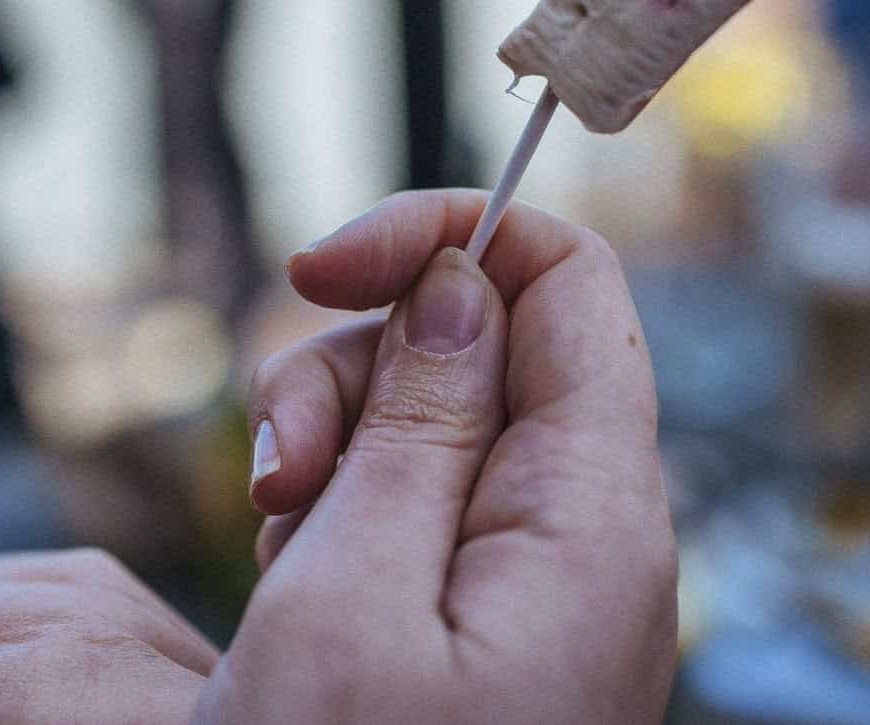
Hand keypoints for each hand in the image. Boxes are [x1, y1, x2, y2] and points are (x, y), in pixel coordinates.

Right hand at [198, 190, 676, 724]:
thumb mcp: (349, 595)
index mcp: (590, 518)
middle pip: (484, 350)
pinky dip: (349, 520)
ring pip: (444, 430)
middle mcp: (595, 543)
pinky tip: (298, 587)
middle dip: (354, 373)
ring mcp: (554, 592)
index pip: (569, 278)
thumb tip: (462, 286)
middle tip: (274, 474)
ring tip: (276, 551)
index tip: (318, 270)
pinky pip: (434, 517)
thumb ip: (416, 424)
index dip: (442, 238)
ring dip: (337, 454)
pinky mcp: (509, 631)